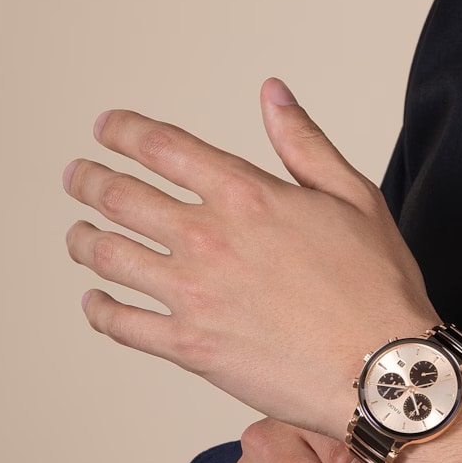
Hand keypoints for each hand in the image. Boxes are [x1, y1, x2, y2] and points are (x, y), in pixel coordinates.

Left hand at [63, 79, 437, 435]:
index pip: (162, 148)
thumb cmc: (379, 287)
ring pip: (107, 255)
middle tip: (78, 176)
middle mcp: (208, 239)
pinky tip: (96, 301)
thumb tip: (273, 94)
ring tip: (78, 234)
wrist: (382, 368)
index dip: (124, 131)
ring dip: (81, 238)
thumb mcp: (355, 197)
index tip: (108, 128)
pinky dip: (98, 309)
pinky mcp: (188, 346)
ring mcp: (192, 294)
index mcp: (247, 196)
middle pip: (119, 196)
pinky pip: (120, 323)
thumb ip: (305, 143)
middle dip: (89, 179)